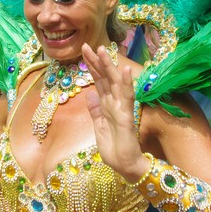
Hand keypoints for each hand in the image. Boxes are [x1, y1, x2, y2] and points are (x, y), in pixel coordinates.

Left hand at [82, 43, 149, 181]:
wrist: (126, 165)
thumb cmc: (114, 148)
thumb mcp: (99, 127)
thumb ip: (95, 110)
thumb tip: (89, 94)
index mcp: (107, 105)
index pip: (98, 81)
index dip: (91, 67)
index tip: (83, 52)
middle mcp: (114, 102)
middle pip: (104, 77)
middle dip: (96, 61)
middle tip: (87, 45)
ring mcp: (122, 107)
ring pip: (114, 82)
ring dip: (109, 66)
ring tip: (103, 50)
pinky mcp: (127, 116)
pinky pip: (127, 97)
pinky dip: (127, 83)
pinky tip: (126, 70)